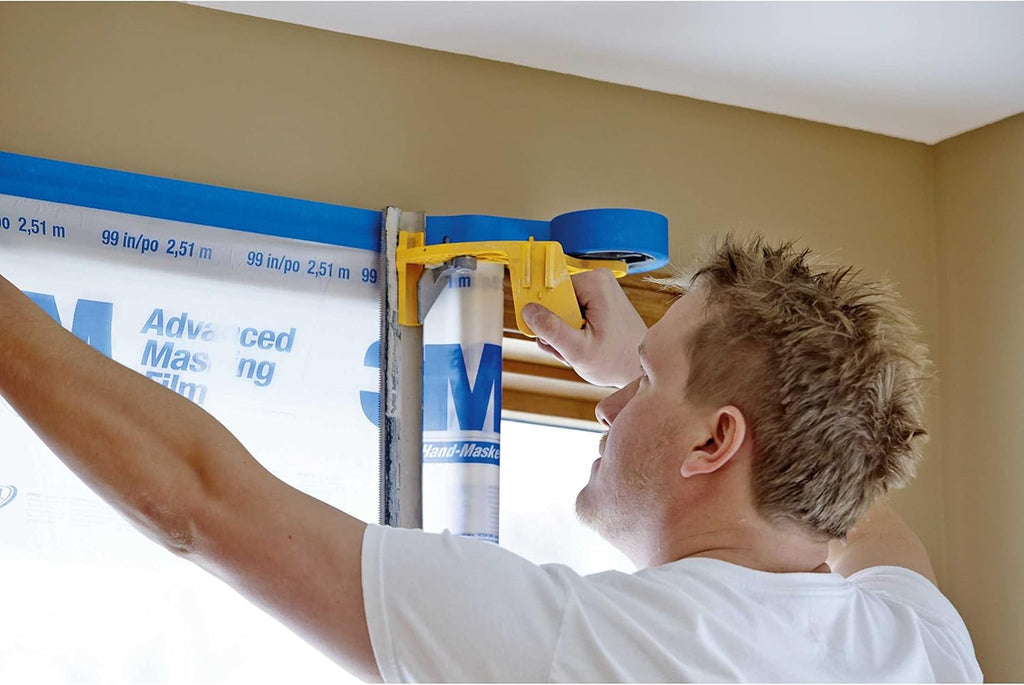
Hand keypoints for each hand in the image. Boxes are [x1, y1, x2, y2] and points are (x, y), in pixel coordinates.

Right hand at [522, 269, 646, 387]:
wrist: (639, 370)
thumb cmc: (618, 361)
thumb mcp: (579, 350)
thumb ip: (552, 330)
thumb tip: (528, 310)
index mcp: (594, 282)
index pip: (549, 290)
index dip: (547, 317)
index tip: (552, 336)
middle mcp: (597, 280)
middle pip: (553, 302)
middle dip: (556, 330)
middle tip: (570, 349)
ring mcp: (597, 291)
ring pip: (559, 312)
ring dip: (562, 336)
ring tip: (579, 350)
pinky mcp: (596, 302)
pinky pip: (570, 315)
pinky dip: (571, 334)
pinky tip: (582, 346)